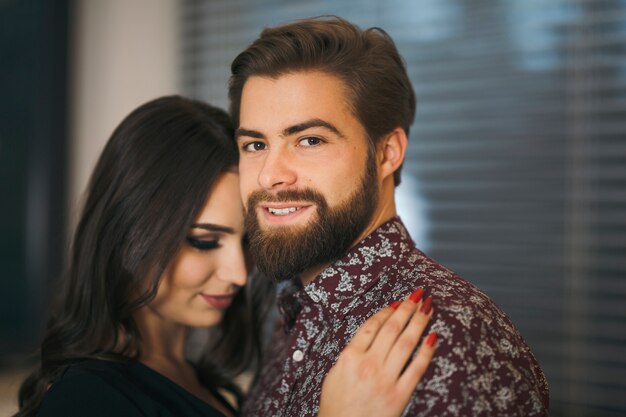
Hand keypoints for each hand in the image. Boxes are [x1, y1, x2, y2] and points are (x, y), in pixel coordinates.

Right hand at [318, 290, 435, 416]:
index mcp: (350, 357)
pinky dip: (427, 351)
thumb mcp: (335, 372)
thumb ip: (352, 352)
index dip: (387, 311)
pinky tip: (433, 337)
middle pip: (392, 329)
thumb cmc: (336, 404)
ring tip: (428, 308)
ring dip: (419, 322)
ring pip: (406, 343)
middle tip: (418, 295)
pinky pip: (417, 368)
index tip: (397, 302)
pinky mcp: (399, 395)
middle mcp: (368, 365)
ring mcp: (385, 380)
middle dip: (407, 309)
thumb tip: (370, 333)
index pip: (372, 325)